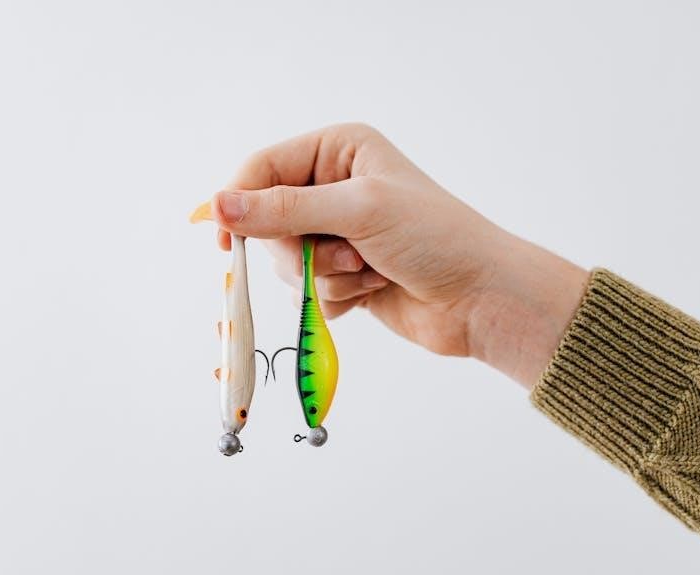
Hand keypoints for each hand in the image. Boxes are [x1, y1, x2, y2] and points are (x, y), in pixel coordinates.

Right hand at [208, 123, 587, 387]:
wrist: (481, 298)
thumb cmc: (435, 238)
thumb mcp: (358, 211)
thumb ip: (284, 210)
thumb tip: (218, 205)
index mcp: (338, 151)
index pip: (263, 168)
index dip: (238, 201)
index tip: (223, 237)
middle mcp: (335, 187)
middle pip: (270, 222)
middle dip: (304, 249)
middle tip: (346, 254)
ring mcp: (339, 233)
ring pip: (289, 262)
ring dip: (327, 275)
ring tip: (370, 271)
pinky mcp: (345, 273)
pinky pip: (309, 290)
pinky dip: (337, 296)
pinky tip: (374, 290)